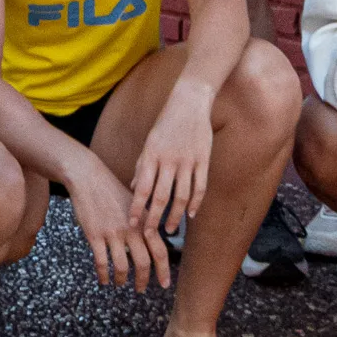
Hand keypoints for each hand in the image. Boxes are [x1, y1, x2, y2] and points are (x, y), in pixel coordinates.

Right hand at [68, 150, 168, 290]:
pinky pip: (101, 262)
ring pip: (122, 266)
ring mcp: (112, 233)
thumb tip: (156, 241)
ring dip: (122, 280)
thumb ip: (146, 221)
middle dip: (143, 280)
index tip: (165, 284)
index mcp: (143, 221)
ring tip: (120, 284)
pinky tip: (104, 280)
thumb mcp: (135, 203)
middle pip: (143, 262)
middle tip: (141, 289)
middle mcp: (131, 229)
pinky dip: (104, 275)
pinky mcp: (95, 235)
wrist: (89, 178)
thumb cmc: (112, 191)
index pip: (159, 251)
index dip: (163, 270)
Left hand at [127, 80, 214, 241]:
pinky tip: (190, 215)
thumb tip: (135, 187)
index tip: (132, 224)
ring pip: (182, 196)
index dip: (137, 208)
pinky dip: (195, 203)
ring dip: (175, 216)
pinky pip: (200, 186)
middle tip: (150, 235)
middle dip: (155, 219)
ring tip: (171, 230)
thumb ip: (143, 165)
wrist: (189, 102)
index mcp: (152, 155)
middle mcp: (169, 160)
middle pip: (162, 197)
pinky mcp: (203, 160)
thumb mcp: (150, 141)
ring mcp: (188, 160)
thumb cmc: (166, 123)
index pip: (142, 188)